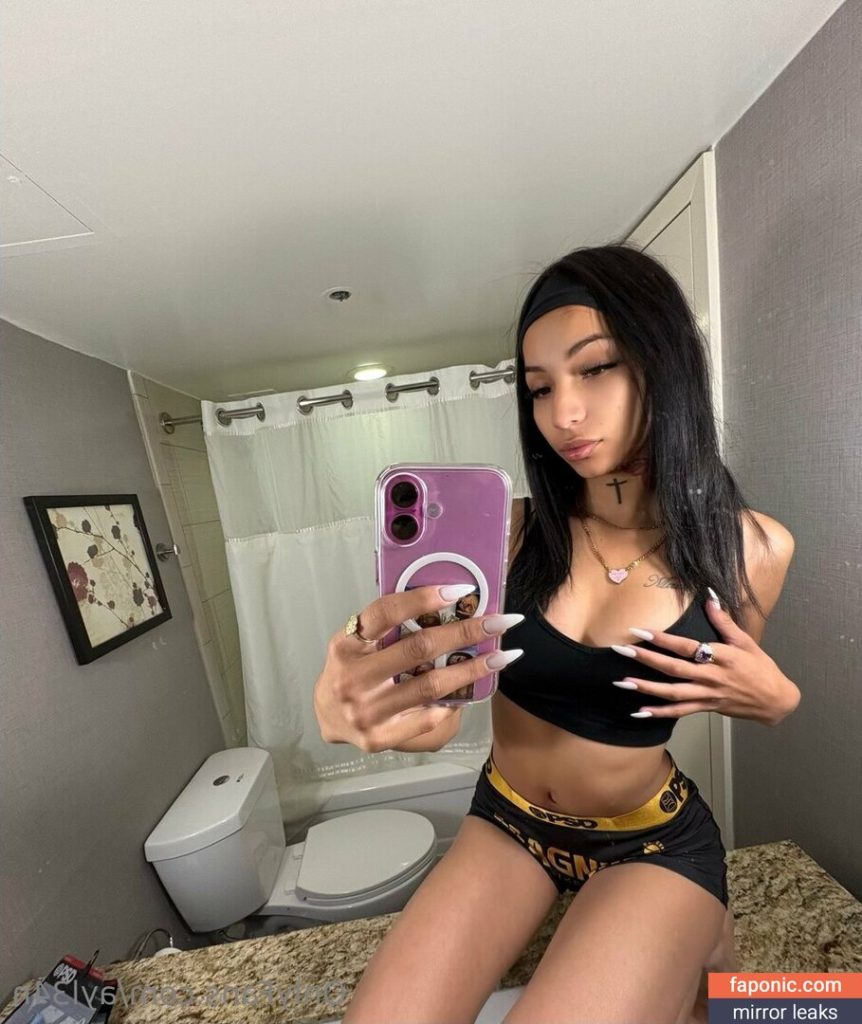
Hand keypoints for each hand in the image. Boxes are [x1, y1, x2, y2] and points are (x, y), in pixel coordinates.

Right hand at [313, 585, 523, 752]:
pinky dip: (452, 703)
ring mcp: (365, 710)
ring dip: (472, 668)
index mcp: (346, 644)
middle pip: (418, 648)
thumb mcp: (358, 642)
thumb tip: (447, 607)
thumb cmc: (352, 669)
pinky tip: (472, 693)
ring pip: (430, 685)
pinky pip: (426, 718)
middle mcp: (353, 677)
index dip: (423, 599)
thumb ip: (389, 628)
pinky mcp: (378, 737)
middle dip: (466, 632)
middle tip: (501, 621)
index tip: (461, 590)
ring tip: (503, 656)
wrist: (326, 716)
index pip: (385, 612)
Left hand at [609, 596, 799, 725]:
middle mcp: (711, 676)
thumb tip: (709, 598)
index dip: (662, 639)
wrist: (776, 700)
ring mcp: (708, 694)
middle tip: (621, 651)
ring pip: (673, 692)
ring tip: (621, 682)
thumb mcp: (746, 641)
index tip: (639, 631)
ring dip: (646, 688)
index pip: (686, 647)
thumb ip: (724, 621)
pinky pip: (680, 712)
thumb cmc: (761, 668)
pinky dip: (660, 713)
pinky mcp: (707, 707)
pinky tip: (639, 712)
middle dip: (645, 660)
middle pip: (674, 668)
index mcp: (721, 657)